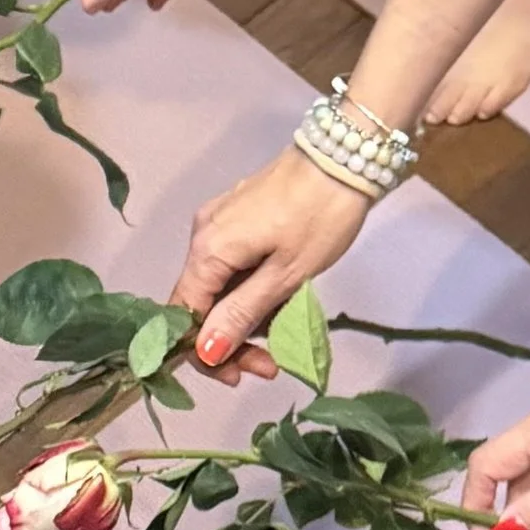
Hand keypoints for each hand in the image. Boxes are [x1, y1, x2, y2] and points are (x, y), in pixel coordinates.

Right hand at [175, 142, 371, 379]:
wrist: (346, 154)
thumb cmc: (321, 216)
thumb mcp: (285, 275)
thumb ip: (241, 314)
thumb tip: (204, 352)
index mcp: (208, 251)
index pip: (183, 317)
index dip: (204, 353)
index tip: (241, 374)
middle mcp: (202, 235)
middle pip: (200, 304)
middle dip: (231, 340)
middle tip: (271, 364)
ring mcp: (220, 223)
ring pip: (219, 288)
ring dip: (246, 317)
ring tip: (286, 327)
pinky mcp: (239, 216)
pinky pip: (233, 267)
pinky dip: (252, 290)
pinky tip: (281, 298)